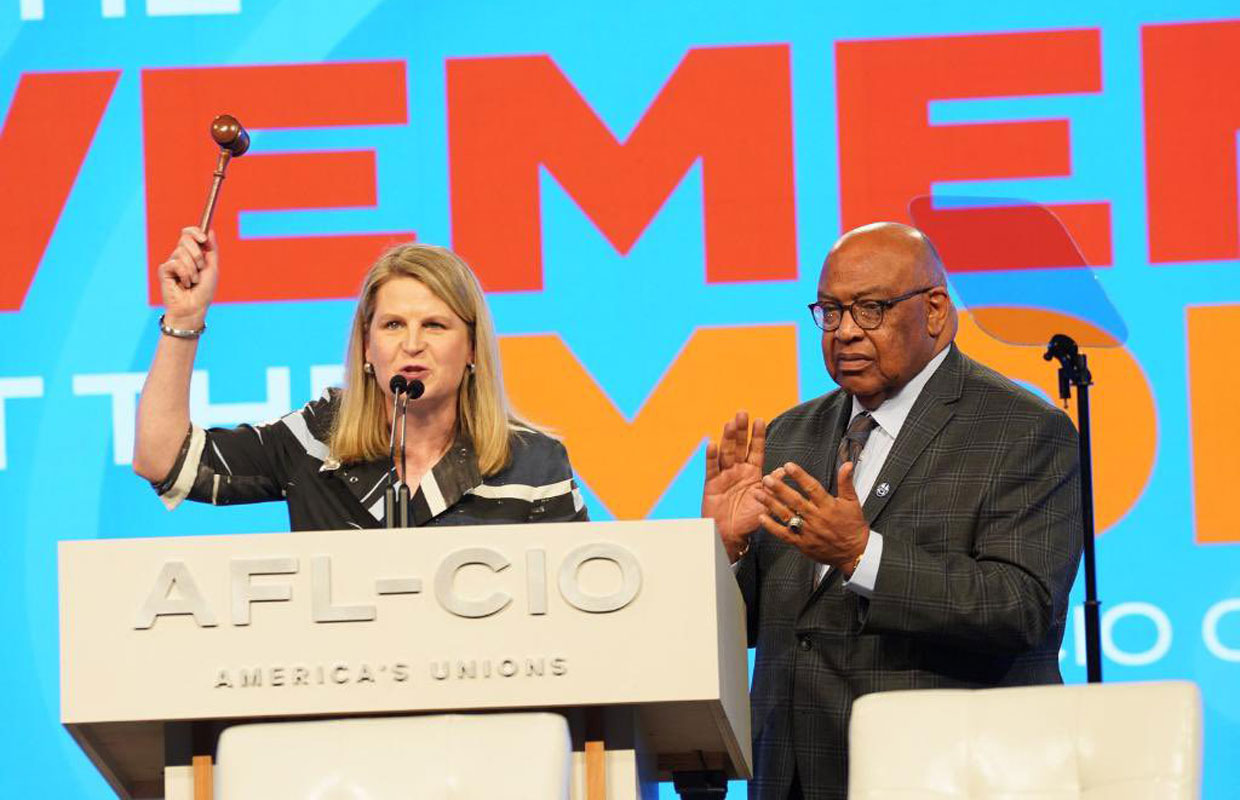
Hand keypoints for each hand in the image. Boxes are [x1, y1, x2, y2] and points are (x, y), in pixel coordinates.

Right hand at [157, 226, 218, 327]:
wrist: (194, 308)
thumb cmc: (204, 291)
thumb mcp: (212, 268)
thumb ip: (212, 250)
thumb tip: (211, 231)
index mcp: (193, 253)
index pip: (189, 233)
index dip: (195, 231)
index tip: (203, 238)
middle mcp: (181, 255)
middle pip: (185, 238)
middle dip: (197, 254)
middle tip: (200, 268)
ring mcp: (172, 262)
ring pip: (182, 252)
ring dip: (193, 269)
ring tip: (193, 281)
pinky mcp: (164, 270)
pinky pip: (175, 263)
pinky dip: (184, 274)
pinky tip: (184, 284)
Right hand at [703, 411, 765, 561]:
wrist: (732, 535)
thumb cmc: (750, 519)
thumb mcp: (766, 501)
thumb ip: (773, 485)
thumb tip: (785, 471)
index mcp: (753, 473)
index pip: (756, 450)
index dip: (757, 436)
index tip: (760, 420)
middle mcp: (738, 470)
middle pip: (740, 447)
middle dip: (741, 430)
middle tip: (742, 413)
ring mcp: (724, 476)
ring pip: (726, 453)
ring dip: (728, 438)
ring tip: (730, 423)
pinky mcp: (711, 484)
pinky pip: (711, 468)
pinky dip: (711, 456)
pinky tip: (712, 443)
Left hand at [756, 460, 868, 573]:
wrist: (855, 554)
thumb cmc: (853, 528)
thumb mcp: (853, 502)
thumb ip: (846, 482)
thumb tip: (846, 465)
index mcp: (828, 506)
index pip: (812, 488)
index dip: (799, 476)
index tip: (788, 466)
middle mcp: (816, 518)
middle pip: (795, 501)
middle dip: (779, 488)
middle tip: (767, 479)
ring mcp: (808, 531)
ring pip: (786, 515)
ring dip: (771, 504)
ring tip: (758, 493)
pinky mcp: (802, 543)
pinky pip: (784, 534)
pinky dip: (772, 526)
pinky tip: (762, 518)